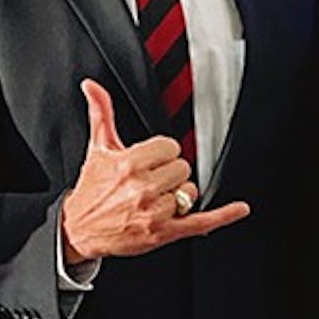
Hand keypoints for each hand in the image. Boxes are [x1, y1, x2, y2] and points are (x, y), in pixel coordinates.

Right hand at [60, 79, 249, 264]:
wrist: (79, 229)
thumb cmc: (92, 189)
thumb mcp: (98, 148)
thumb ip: (100, 113)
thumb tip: (91, 86)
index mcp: (130, 164)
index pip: (170, 147)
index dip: (162, 153)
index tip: (150, 161)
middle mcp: (143, 188)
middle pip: (182, 168)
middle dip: (169, 173)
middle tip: (150, 181)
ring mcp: (154, 212)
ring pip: (189, 191)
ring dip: (177, 195)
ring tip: (155, 199)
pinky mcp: (163, 233)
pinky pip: (200, 221)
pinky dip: (223, 216)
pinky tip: (239, 209)